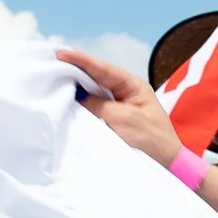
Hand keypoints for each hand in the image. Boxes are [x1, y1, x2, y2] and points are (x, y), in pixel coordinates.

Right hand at [56, 49, 180, 166]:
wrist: (165, 163)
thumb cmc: (151, 138)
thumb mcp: (124, 118)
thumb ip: (98, 106)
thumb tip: (76, 95)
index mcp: (133, 86)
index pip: (104, 69)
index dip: (82, 61)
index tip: (62, 53)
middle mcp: (124, 92)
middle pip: (96, 78)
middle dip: (75, 70)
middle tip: (52, 61)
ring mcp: (117, 107)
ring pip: (92, 92)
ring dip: (75, 87)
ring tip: (54, 76)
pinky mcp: (111, 122)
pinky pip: (92, 109)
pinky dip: (79, 104)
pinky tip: (66, 99)